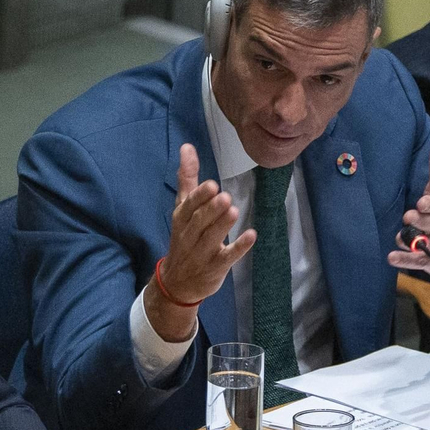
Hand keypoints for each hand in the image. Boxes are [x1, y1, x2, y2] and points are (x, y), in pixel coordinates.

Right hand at [146, 143, 255, 340]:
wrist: (178, 282)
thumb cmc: (184, 238)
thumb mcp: (182, 209)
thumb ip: (187, 178)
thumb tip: (187, 147)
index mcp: (181, 219)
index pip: (188, 207)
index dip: (199, 197)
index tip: (210, 186)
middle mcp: (189, 235)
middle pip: (199, 222)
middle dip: (211, 210)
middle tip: (224, 196)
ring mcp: (202, 253)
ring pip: (211, 238)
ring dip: (222, 225)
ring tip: (233, 210)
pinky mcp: (216, 266)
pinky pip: (227, 257)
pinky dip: (239, 247)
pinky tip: (251, 235)